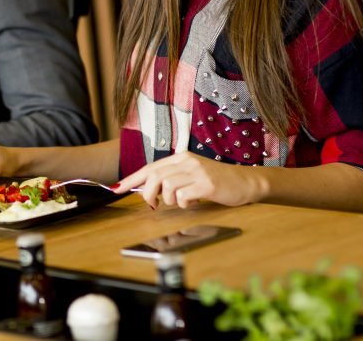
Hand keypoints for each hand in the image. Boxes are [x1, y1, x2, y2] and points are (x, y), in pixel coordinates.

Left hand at [111, 152, 264, 209]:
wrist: (246, 182)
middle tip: (152, 204)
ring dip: (170, 200)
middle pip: (154, 177)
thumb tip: (149, 192)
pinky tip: (195, 202)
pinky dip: (184, 203)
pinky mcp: (207, 184)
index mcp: (180, 158)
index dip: (131, 179)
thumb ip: (172, 179)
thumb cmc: (217, 181)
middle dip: (148, 194)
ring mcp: (197, 172)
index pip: (149, 168)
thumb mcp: (192, 175)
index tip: (116, 189)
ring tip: (183, 201)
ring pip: (167, 187)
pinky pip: (184, 196)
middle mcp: (187, 162)